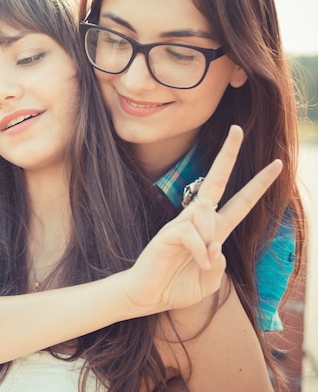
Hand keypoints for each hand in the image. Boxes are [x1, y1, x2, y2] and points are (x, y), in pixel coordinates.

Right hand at [127, 125, 281, 311]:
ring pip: (205, 211)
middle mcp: (198, 222)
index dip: (259, 184)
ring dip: (209, 238)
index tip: (277, 163)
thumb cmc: (177, 288)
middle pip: (214, 180)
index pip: (240, 202)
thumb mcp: (210, 282)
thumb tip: (216, 246)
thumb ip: (220, 265)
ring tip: (201, 262)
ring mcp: (180, 225)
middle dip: (227, 154)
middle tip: (236, 129)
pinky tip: (198, 262)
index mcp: (214, 232)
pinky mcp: (167, 233)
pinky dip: (199, 250)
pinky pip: (191, 232)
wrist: (148, 296)